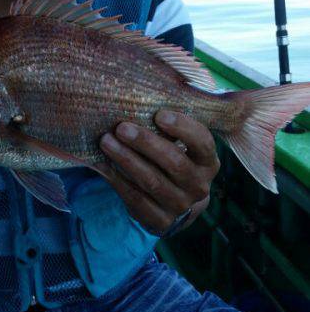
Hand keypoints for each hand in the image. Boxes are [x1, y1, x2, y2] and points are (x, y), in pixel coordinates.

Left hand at [99, 110, 219, 236]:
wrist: (176, 206)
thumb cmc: (176, 161)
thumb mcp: (185, 146)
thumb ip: (178, 125)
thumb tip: (155, 89)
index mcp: (208, 162)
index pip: (202, 142)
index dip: (183, 128)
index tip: (159, 114)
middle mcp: (199, 186)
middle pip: (174, 162)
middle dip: (146, 142)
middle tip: (121, 127)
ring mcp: (180, 206)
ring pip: (151, 181)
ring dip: (126, 159)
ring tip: (106, 141)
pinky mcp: (160, 221)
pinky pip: (135, 198)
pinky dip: (116, 180)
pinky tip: (103, 164)